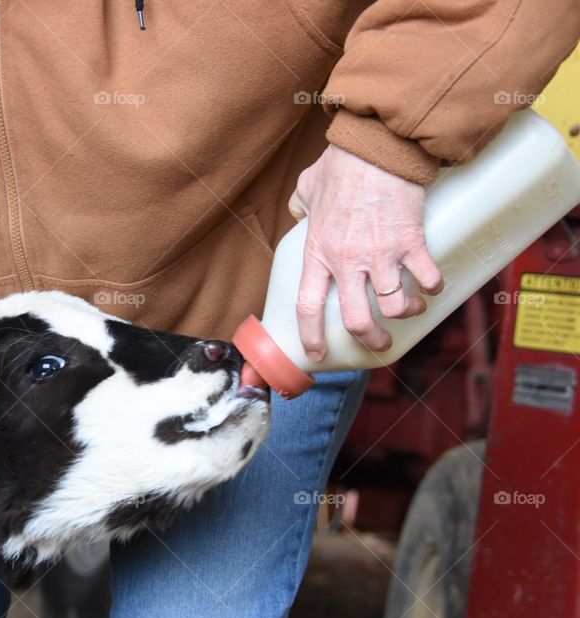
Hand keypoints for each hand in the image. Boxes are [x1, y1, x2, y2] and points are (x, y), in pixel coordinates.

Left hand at [289, 144, 443, 359]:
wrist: (376, 148)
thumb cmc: (341, 165)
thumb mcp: (307, 187)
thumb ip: (301, 204)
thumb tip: (300, 209)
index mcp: (319, 252)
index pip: (308, 306)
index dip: (311, 335)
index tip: (318, 353)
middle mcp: (348, 261)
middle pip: (357, 320)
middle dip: (369, 340)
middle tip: (378, 343)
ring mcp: (381, 254)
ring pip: (395, 306)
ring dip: (406, 314)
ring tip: (411, 309)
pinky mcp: (411, 242)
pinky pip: (426, 278)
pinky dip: (432, 288)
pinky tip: (432, 286)